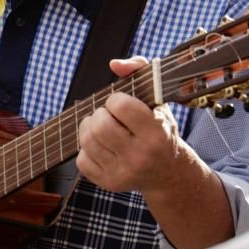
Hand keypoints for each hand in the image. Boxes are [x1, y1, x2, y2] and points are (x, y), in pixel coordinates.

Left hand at [75, 57, 186, 195]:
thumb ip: (139, 71)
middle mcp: (141, 156)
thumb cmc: (159, 130)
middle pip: (99, 125)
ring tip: (103, 127)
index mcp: (156, 133)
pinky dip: (87, 149)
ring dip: (90, 127)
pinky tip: (102, 147)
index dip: (116, 99)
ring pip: (87, 140)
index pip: (120, 105)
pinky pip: (82, 159)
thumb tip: (114, 64)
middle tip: (109, 116)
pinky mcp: (109, 184)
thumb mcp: (158, 100)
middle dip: (99, 114)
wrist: (167, 173)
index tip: (122, 104)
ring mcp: (124, 173)